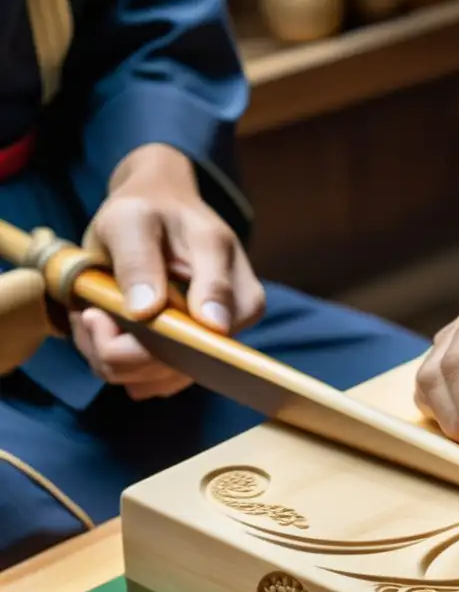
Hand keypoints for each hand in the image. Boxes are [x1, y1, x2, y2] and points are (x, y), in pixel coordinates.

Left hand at [70, 144, 264, 399]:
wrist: (163, 210)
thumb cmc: (148, 210)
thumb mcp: (130, 220)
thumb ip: (139, 261)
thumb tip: (149, 313)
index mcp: (232, 278)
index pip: (208, 334)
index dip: (150, 341)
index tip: (96, 314)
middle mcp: (236, 316)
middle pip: (178, 366)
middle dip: (117, 349)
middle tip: (88, 313)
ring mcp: (218, 340)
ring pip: (158, 380)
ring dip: (112, 356)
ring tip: (96, 315)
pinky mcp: (196, 356)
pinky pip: (151, 382)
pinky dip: (119, 362)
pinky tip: (111, 330)